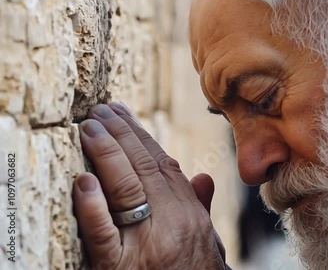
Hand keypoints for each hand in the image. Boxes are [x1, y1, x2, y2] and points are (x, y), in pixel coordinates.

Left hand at [72, 102, 224, 269]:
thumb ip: (201, 208)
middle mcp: (171, 224)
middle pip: (145, 169)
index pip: (164, 165)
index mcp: (189, 215)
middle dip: (122, 135)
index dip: (143, 137)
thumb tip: (203, 177)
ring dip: (107, 155)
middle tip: (100, 111)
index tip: (124, 114)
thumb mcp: (207, 241)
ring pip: (126, 190)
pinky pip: (104, 235)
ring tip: (89, 129)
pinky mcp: (119, 268)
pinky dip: (93, 207)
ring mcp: (145, 245)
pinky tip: (83, 182)